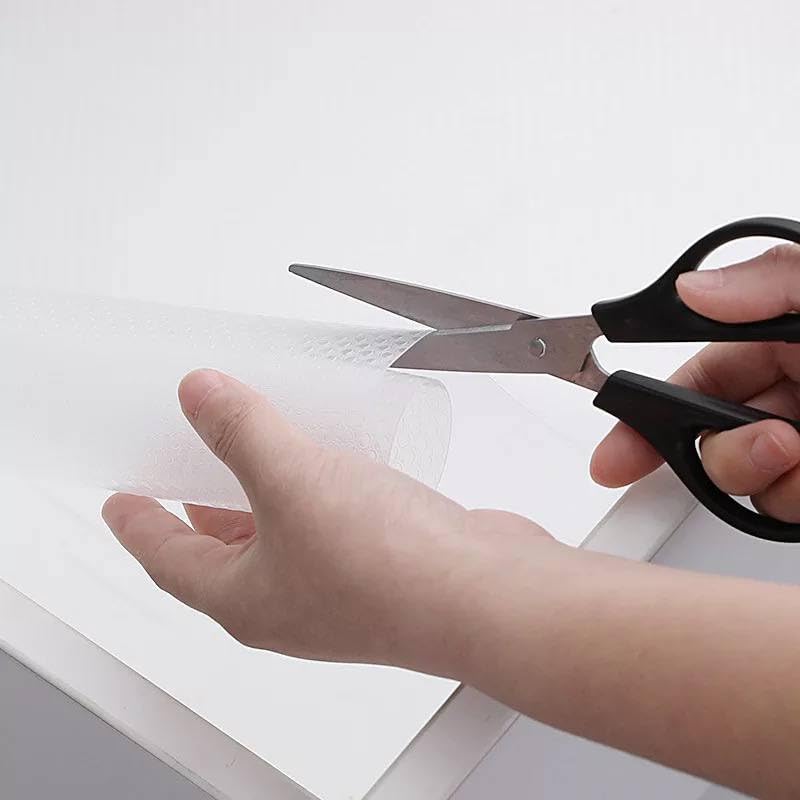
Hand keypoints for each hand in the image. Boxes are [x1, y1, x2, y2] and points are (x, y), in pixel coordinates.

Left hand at [102, 369, 554, 672]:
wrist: (487, 594)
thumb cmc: (389, 568)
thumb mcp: (291, 480)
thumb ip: (239, 432)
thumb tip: (200, 396)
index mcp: (246, 599)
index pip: (167, 559)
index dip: (136, 524)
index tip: (118, 501)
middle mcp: (290, 602)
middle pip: (223, 549)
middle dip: (201, 502)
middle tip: (189, 459)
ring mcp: (338, 588)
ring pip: (281, 535)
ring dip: (265, 491)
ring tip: (261, 444)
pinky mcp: (383, 565)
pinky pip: (330, 524)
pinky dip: (317, 491)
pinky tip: (331, 460)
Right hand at [591, 243, 799, 520]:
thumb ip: (773, 279)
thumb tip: (692, 290)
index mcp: (792, 339)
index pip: (699, 372)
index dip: (646, 404)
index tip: (611, 439)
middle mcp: (798, 391)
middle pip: (707, 429)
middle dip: (697, 445)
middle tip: (688, 450)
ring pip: (740, 477)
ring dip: (746, 470)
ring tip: (785, 448)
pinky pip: (778, 506)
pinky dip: (786, 499)